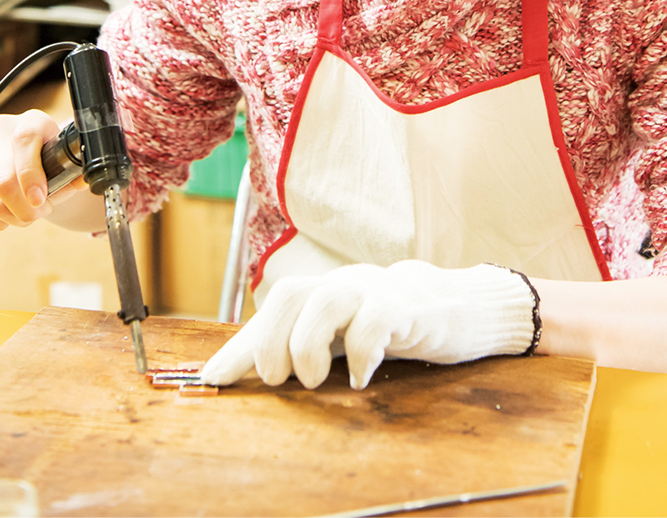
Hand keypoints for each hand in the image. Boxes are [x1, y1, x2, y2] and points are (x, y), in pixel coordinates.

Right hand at [0, 111, 86, 229]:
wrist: (29, 150)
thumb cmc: (50, 154)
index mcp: (30, 121)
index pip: (24, 143)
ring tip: (28, 215)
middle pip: (4, 181)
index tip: (40, 200)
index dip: (31, 176)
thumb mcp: (66, 158)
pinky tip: (9, 218)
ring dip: (13, 216)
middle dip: (26, 208)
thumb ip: (75, 171)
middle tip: (41, 212)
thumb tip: (81, 182)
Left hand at [201, 260, 537, 390]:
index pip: (271, 309)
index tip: (212, 380)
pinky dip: (360, 352)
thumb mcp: (338, 336)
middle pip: (291, 293)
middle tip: (278, 379)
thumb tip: (234, 373)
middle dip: (272, 340)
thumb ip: (294, 348)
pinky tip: (361, 378)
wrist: (454, 306)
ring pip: (326, 298)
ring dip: (308, 344)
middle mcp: (342, 284)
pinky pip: (376, 319)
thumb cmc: (384, 323)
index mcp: (321, 291)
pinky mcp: (409, 307)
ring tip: (313, 379)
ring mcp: (375, 290)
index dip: (239, 345)